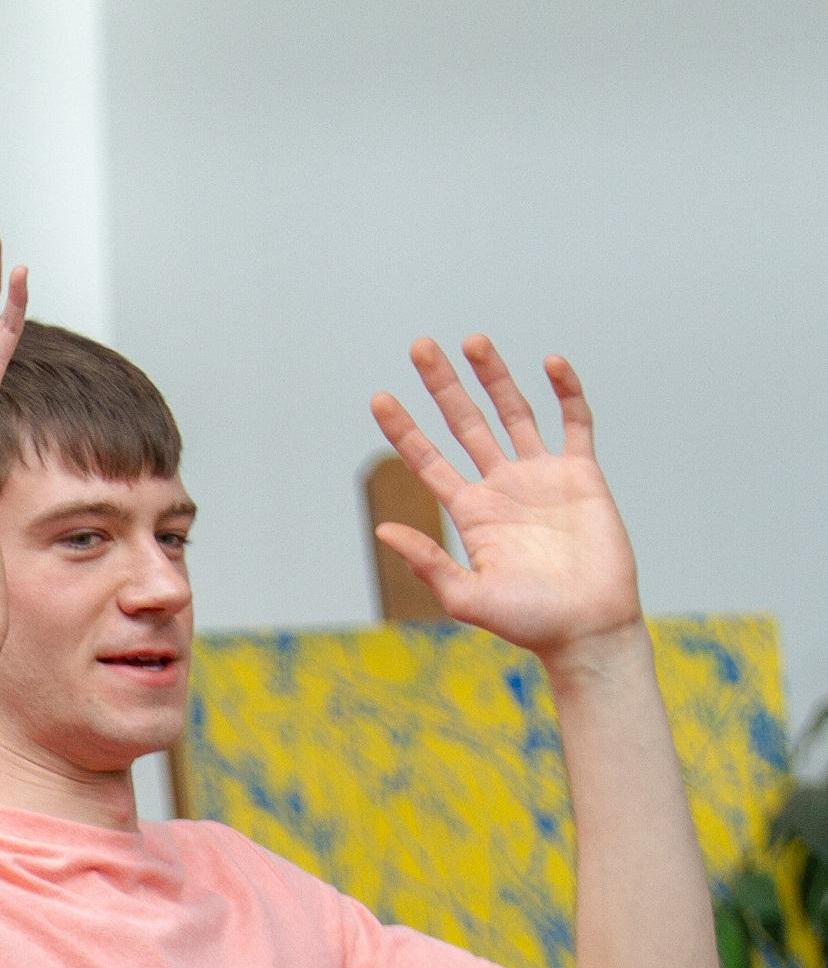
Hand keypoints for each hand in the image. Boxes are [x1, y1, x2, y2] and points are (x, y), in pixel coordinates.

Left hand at [372, 337, 640, 660]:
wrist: (588, 627)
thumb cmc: (529, 622)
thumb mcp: (466, 596)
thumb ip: (426, 563)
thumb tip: (382, 531)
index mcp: (469, 513)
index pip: (427, 460)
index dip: (403, 429)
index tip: (379, 397)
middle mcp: (501, 487)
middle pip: (464, 424)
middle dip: (442, 386)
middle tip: (419, 346)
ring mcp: (542, 477)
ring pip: (513, 413)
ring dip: (495, 377)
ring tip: (473, 340)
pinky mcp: (582, 474)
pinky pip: (574, 422)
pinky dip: (564, 392)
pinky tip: (550, 363)